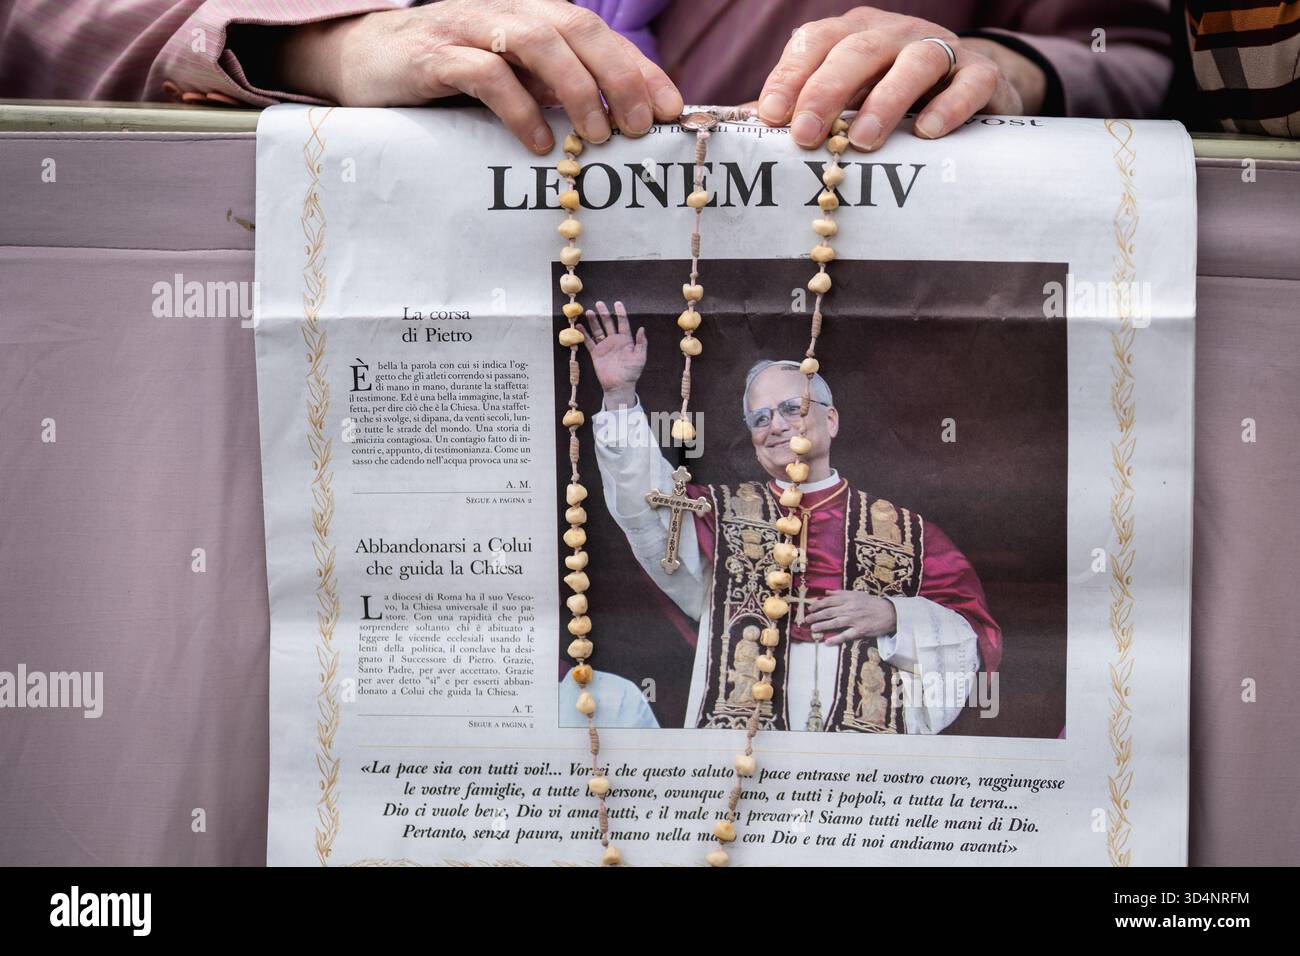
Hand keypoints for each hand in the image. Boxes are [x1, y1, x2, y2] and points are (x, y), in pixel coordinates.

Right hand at [277, 0, 682, 153]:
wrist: (362, 60)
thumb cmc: (445, 77)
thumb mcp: (509, 81)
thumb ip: (552, 93)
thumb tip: (611, 128)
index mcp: (531, 17)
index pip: (599, 32)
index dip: (639, 67)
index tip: (671, 110)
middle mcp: (506, 14)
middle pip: (576, 28)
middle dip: (617, 76)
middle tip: (639, 127)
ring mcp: (469, 30)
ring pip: (536, 41)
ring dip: (575, 89)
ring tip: (595, 136)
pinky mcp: (433, 57)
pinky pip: (485, 73)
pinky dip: (518, 108)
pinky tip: (538, 143)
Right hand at [581, 301, 645, 408]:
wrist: (619, 386)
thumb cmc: (632, 372)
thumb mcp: (640, 357)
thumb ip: (641, 343)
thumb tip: (642, 328)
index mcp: (626, 340)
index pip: (623, 323)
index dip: (620, 313)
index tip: (617, 303)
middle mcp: (614, 341)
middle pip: (608, 323)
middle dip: (604, 313)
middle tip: (599, 303)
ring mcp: (604, 346)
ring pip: (598, 330)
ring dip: (593, 321)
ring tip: (588, 312)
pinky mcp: (596, 353)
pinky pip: (589, 342)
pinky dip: (584, 334)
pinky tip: (579, 326)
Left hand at [756, 7, 1044, 149]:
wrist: (976, 85)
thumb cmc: (893, 96)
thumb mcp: (848, 98)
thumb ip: (804, 109)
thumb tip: (750, 129)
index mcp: (854, 35)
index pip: (815, 42)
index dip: (790, 76)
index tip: (770, 116)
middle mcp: (894, 34)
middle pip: (857, 51)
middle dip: (826, 92)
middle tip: (805, 135)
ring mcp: (940, 50)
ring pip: (913, 63)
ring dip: (884, 101)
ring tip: (863, 140)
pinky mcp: (981, 74)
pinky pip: (969, 82)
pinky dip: (948, 105)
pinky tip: (927, 132)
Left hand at [805, 590, 896, 645]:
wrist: (889, 613)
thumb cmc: (872, 603)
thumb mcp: (857, 594)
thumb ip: (840, 593)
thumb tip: (826, 592)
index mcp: (848, 599)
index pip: (829, 601)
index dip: (817, 605)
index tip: (809, 609)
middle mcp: (850, 608)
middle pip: (829, 612)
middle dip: (816, 616)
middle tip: (806, 620)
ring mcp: (854, 620)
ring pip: (834, 623)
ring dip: (822, 626)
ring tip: (813, 629)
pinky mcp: (860, 630)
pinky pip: (846, 635)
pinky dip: (836, 639)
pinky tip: (827, 642)